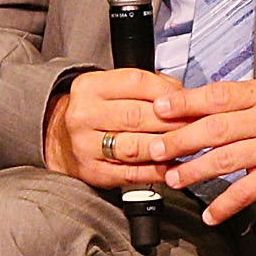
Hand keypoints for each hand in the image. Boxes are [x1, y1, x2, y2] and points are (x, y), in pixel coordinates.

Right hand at [45, 67, 183, 189]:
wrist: (58, 138)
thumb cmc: (96, 111)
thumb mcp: (111, 88)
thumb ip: (147, 86)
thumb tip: (184, 95)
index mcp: (90, 86)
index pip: (136, 83)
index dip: (167, 91)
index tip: (189, 99)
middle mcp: (84, 115)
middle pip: (137, 116)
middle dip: (173, 121)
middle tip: (197, 124)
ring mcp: (86, 146)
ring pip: (135, 146)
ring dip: (167, 147)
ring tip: (188, 145)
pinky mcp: (94, 172)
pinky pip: (132, 173)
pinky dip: (156, 170)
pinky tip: (172, 166)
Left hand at [133, 79, 255, 226]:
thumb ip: (225, 107)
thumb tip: (174, 108)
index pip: (218, 95)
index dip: (185, 102)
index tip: (158, 108)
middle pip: (216, 128)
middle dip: (180, 140)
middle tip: (155, 149)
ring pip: (225, 159)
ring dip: (194, 171)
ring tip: (173, 179)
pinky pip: (244, 192)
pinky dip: (223, 205)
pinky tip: (209, 214)